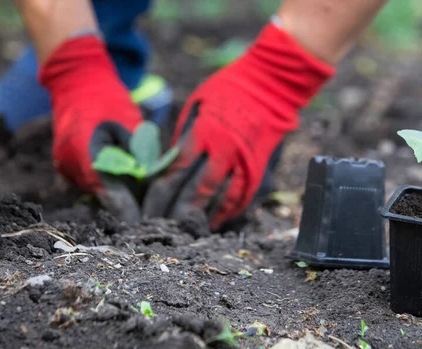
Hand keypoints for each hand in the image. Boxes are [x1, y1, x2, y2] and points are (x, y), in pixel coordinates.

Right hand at [40, 35, 143, 222]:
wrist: (77, 81)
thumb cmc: (108, 100)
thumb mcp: (129, 125)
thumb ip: (138, 156)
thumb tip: (152, 184)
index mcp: (87, 156)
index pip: (110, 196)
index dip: (129, 213)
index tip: (147, 225)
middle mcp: (72, 167)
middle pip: (104, 199)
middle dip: (128, 206)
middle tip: (154, 214)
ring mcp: (67, 169)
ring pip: (98, 193)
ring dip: (119, 194)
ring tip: (146, 196)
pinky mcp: (68, 168)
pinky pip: (92, 183)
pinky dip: (109, 184)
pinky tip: (128, 179)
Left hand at [142, 23, 333, 229]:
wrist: (270, 84)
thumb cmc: (228, 89)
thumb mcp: (197, 104)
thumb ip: (185, 135)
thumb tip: (171, 162)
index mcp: (204, 131)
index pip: (178, 169)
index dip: (162, 191)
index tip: (151, 208)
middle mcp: (224, 149)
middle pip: (198, 188)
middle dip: (179, 211)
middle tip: (165, 227)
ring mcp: (244, 160)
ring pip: (223, 196)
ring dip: (206, 215)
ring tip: (191, 230)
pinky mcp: (260, 166)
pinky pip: (245, 194)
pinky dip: (231, 210)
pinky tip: (219, 220)